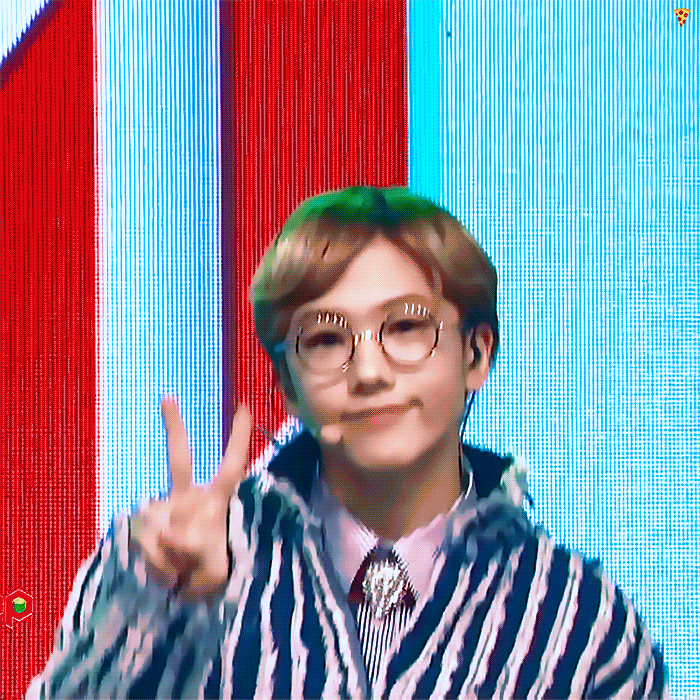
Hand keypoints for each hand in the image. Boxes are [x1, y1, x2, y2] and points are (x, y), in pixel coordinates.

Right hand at [131, 396, 251, 603]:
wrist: (186, 596)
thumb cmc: (211, 574)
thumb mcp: (213, 571)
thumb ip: (190, 551)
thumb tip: (166, 533)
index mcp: (217, 502)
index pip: (232, 467)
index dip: (239, 439)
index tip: (246, 407)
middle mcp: (189, 499)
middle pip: (179, 460)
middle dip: (174, 428)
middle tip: (167, 398)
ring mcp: (164, 512)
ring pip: (155, 525)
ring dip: (167, 559)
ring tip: (181, 576)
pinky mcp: (142, 528)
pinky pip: (144, 543)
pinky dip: (155, 565)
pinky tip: (166, 577)